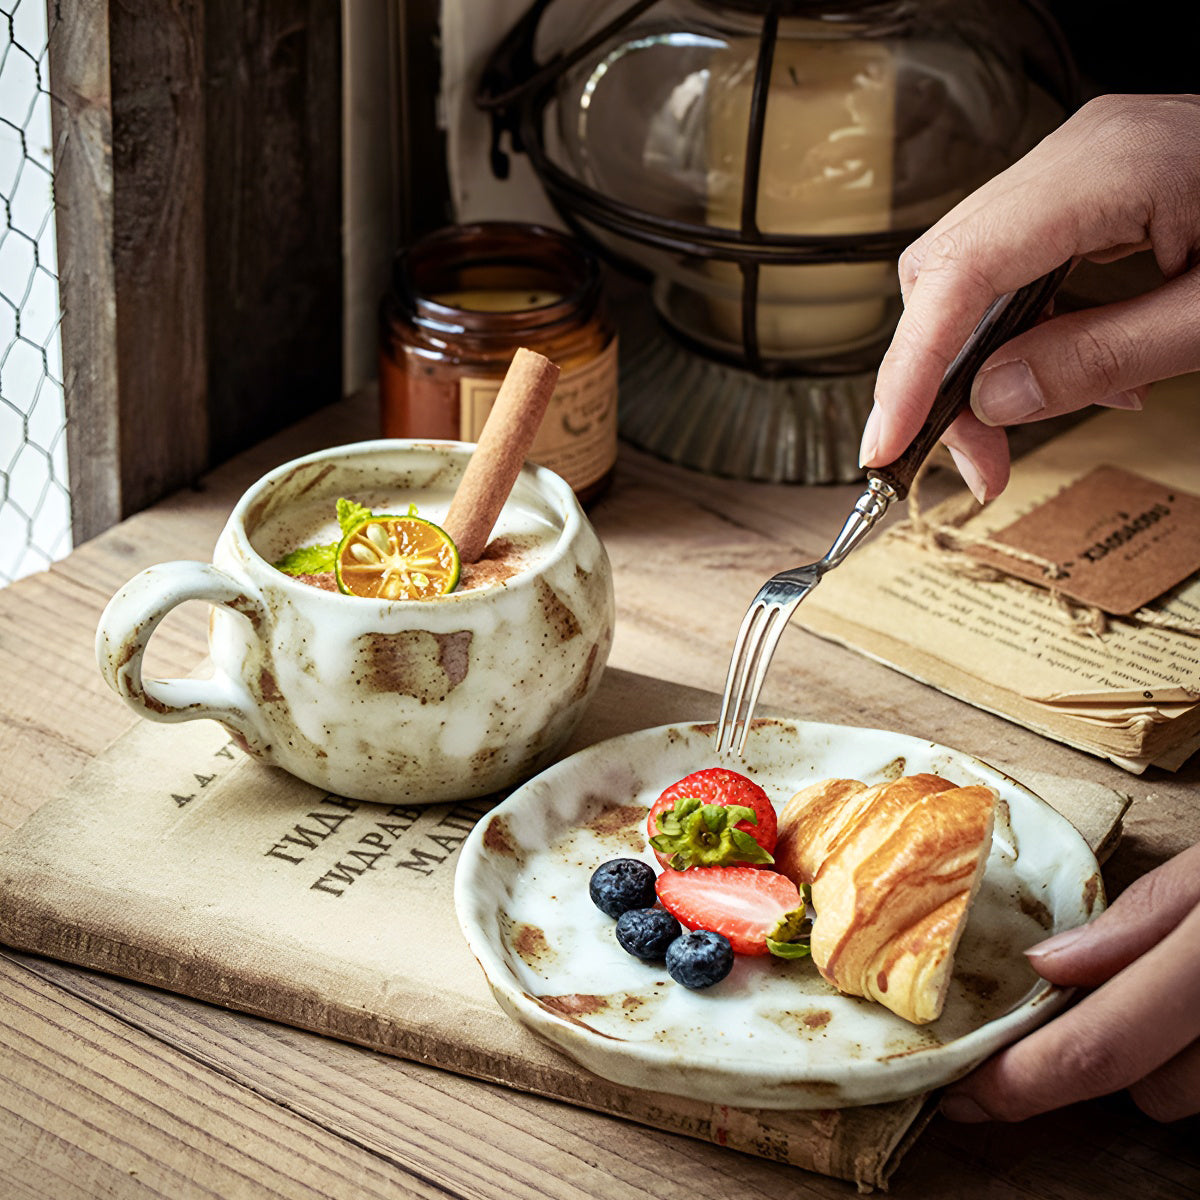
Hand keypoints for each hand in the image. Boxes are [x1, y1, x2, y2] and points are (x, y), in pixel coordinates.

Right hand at [859, 94, 1199, 500]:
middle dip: (938, 376)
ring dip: (974, 360)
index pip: (962, 273)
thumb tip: (992, 402)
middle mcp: (1076, 152)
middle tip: (975, 460)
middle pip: (947, 271)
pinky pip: (1013, 264)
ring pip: (968, 271)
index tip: (886, 444)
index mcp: (1109, 167)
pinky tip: (1059, 371)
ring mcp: (1076, 165)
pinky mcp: (1086, 189)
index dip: (909, 366)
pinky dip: (1016, 331)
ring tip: (1016, 426)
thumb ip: (1098, 358)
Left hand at [941, 841, 1199, 1122]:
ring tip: (1170, 978)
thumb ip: (1142, 918)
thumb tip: (1048, 965)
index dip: (1023, 1082)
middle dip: (1107, 1051)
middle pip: (1149, 1090)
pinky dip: (1193, 1048)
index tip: (965, 1092)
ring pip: (1182, 1091)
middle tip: (1092, 988)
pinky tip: (1195, 1002)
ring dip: (1163, 1053)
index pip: (1101, 1047)